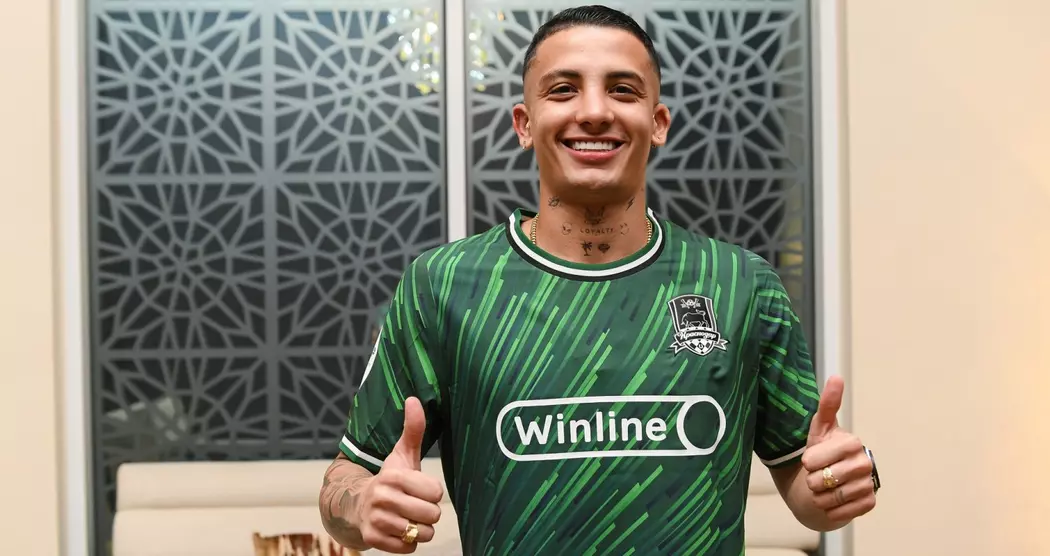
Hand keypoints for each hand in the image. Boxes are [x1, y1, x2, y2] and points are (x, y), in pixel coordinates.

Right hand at [355, 397, 444, 552]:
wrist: (356, 505)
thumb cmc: (388, 479)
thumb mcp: (401, 454)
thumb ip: (413, 430)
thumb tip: (414, 399)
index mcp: (392, 476)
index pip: (435, 492)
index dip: (433, 492)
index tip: (422, 489)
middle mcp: (381, 497)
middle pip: (431, 514)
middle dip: (429, 512)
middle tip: (417, 506)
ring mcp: (376, 520)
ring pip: (422, 533)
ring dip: (420, 528)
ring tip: (408, 517)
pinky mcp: (373, 539)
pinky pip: (409, 548)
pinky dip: (408, 542)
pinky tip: (399, 529)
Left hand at [800, 376, 876, 523]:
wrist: (829, 483)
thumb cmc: (821, 452)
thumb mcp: (819, 428)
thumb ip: (827, 405)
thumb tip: (837, 377)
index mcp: (853, 442)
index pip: (815, 459)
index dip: (808, 462)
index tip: (810, 460)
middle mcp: (866, 462)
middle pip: (823, 480)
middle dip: (812, 481)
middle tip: (816, 475)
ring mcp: (869, 483)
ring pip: (831, 497)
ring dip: (820, 497)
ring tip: (823, 488)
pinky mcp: (869, 503)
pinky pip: (841, 512)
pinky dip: (830, 510)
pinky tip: (832, 501)